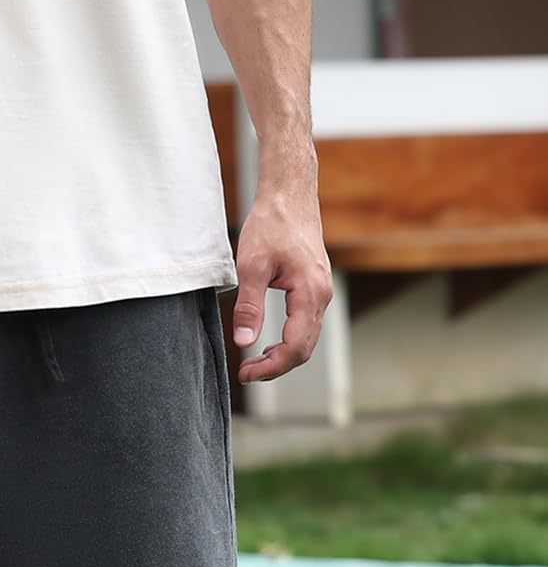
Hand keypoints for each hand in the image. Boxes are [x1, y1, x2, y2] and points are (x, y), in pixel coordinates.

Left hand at [231, 186, 333, 382]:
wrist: (290, 193)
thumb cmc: (271, 223)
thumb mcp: (252, 264)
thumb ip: (249, 306)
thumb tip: (243, 343)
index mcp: (310, 294)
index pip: (295, 347)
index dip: (270, 367)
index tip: (245, 373)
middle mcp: (322, 296)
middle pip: (304, 348)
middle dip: (276, 365)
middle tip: (246, 373)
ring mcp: (321, 290)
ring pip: (307, 336)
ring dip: (283, 353)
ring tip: (254, 361)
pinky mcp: (315, 284)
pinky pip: (307, 322)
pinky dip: (290, 337)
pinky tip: (270, 339)